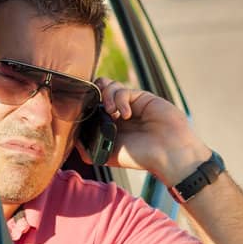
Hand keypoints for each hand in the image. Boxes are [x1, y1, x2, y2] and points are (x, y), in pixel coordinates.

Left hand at [94, 77, 210, 185]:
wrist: (168, 153)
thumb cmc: (141, 157)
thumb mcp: (109, 156)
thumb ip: (89, 150)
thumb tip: (73, 141)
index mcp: (109, 126)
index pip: (92, 107)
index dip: (86, 104)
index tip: (84, 111)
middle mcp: (118, 114)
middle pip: (98, 92)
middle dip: (94, 94)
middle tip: (96, 105)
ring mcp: (130, 104)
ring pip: (109, 86)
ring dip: (106, 95)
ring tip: (112, 112)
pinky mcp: (142, 97)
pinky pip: (123, 90)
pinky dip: (120, 99)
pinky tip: (126, 114)